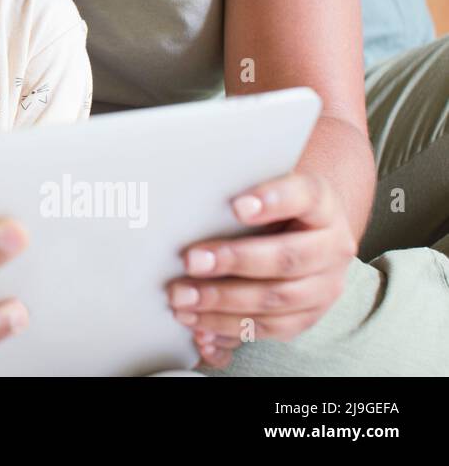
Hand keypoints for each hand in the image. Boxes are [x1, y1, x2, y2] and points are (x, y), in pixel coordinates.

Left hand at [168, 171, 355, 367]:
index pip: (305, 197)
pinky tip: (197, 321)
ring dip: (224, 301)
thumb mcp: (265, 187)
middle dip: (234, 261)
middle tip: (190, 261)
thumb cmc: (271, 206)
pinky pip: (269, 328)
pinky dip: (228, 327)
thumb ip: (240, 192)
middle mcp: (333, 247)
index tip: (237, 206)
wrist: (305, 234)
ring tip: (183, 298)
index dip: (274, 200)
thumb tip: (189, 194)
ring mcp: (325, 287)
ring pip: (277, 299)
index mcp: (323, 205)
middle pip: (287, 258)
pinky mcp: (308, 317)